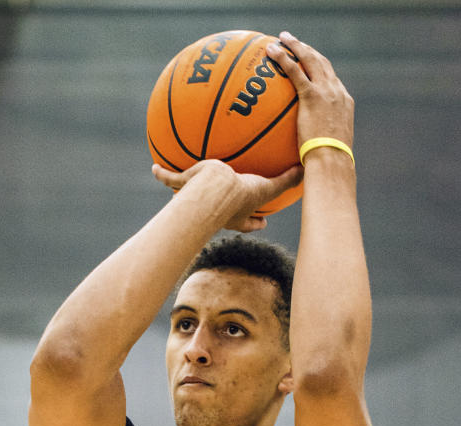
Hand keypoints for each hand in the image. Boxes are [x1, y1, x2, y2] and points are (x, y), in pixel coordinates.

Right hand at [152, 160, 302, 232]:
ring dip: (185, 196)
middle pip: (222, 215)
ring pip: (192, 198)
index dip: (257, 222)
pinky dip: (162, 174)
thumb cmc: (240, 192)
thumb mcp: (267, 186)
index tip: (264, 221)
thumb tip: (306, 171)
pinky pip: (170, 180)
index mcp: (237, 213)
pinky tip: (155, 168)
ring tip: (183, 188)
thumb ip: (286, 181)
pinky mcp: (184, 186)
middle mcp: (216, 210)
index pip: (250, 222)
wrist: (214, 189)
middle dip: (225, 215)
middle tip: (229, 207)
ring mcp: (198, 199)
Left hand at [267, 32, 353, 149]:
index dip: (319, 67)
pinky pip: (295, 71)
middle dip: (307, 50)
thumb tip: (304, 154)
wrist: (332, 160)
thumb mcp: (327, 148)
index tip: (308, 61)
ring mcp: (326, 91)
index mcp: (344, 102)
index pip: (331, 78)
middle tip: (294, 42)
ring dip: (296, 46)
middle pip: (322, 63)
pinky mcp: (312, 95)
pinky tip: (271, 52)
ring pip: (310, 60)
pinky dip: (283, 58)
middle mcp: (337, 92)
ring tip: (282, 38)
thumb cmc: (328, 161)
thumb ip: (318, 141)